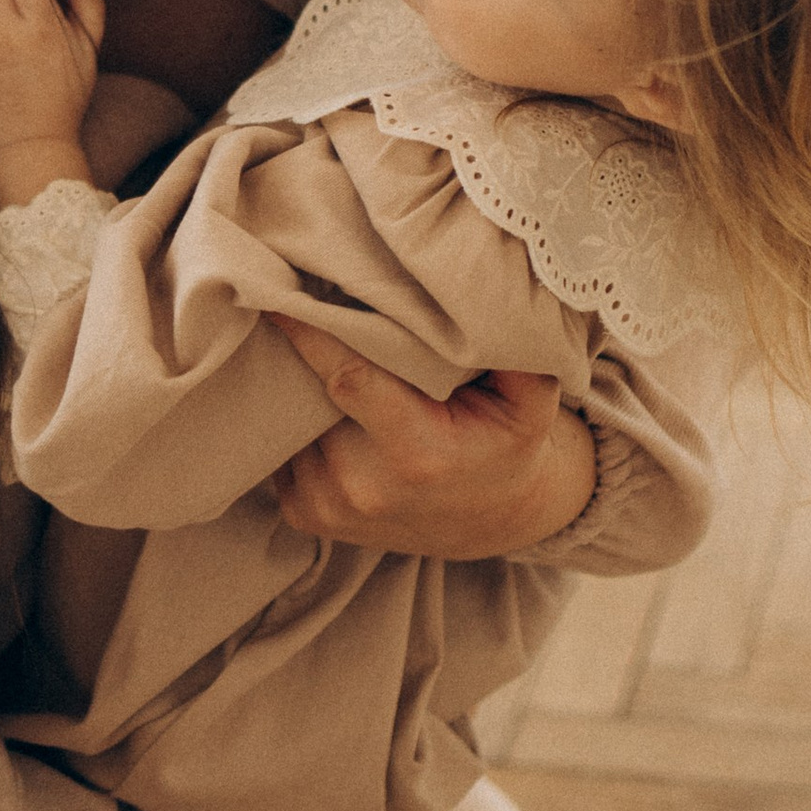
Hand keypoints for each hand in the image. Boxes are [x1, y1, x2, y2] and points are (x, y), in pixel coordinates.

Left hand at [267, 320, 597, 557]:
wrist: (492, 521)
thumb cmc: (508, 444)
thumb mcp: (530, 399)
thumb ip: (513, 348)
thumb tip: (483, 289)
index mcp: (417, 452)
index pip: (347, 377)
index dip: (312, 331)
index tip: (281, 288)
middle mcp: (363, 486)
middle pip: (312, 391)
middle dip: (306, 348)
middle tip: (308, 303)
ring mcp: (329, 506)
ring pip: (293, 420)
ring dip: (300, 386)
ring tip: (328, 359)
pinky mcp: (307, 516)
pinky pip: (285, 449)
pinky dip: (299, 423)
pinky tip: (328, 409)